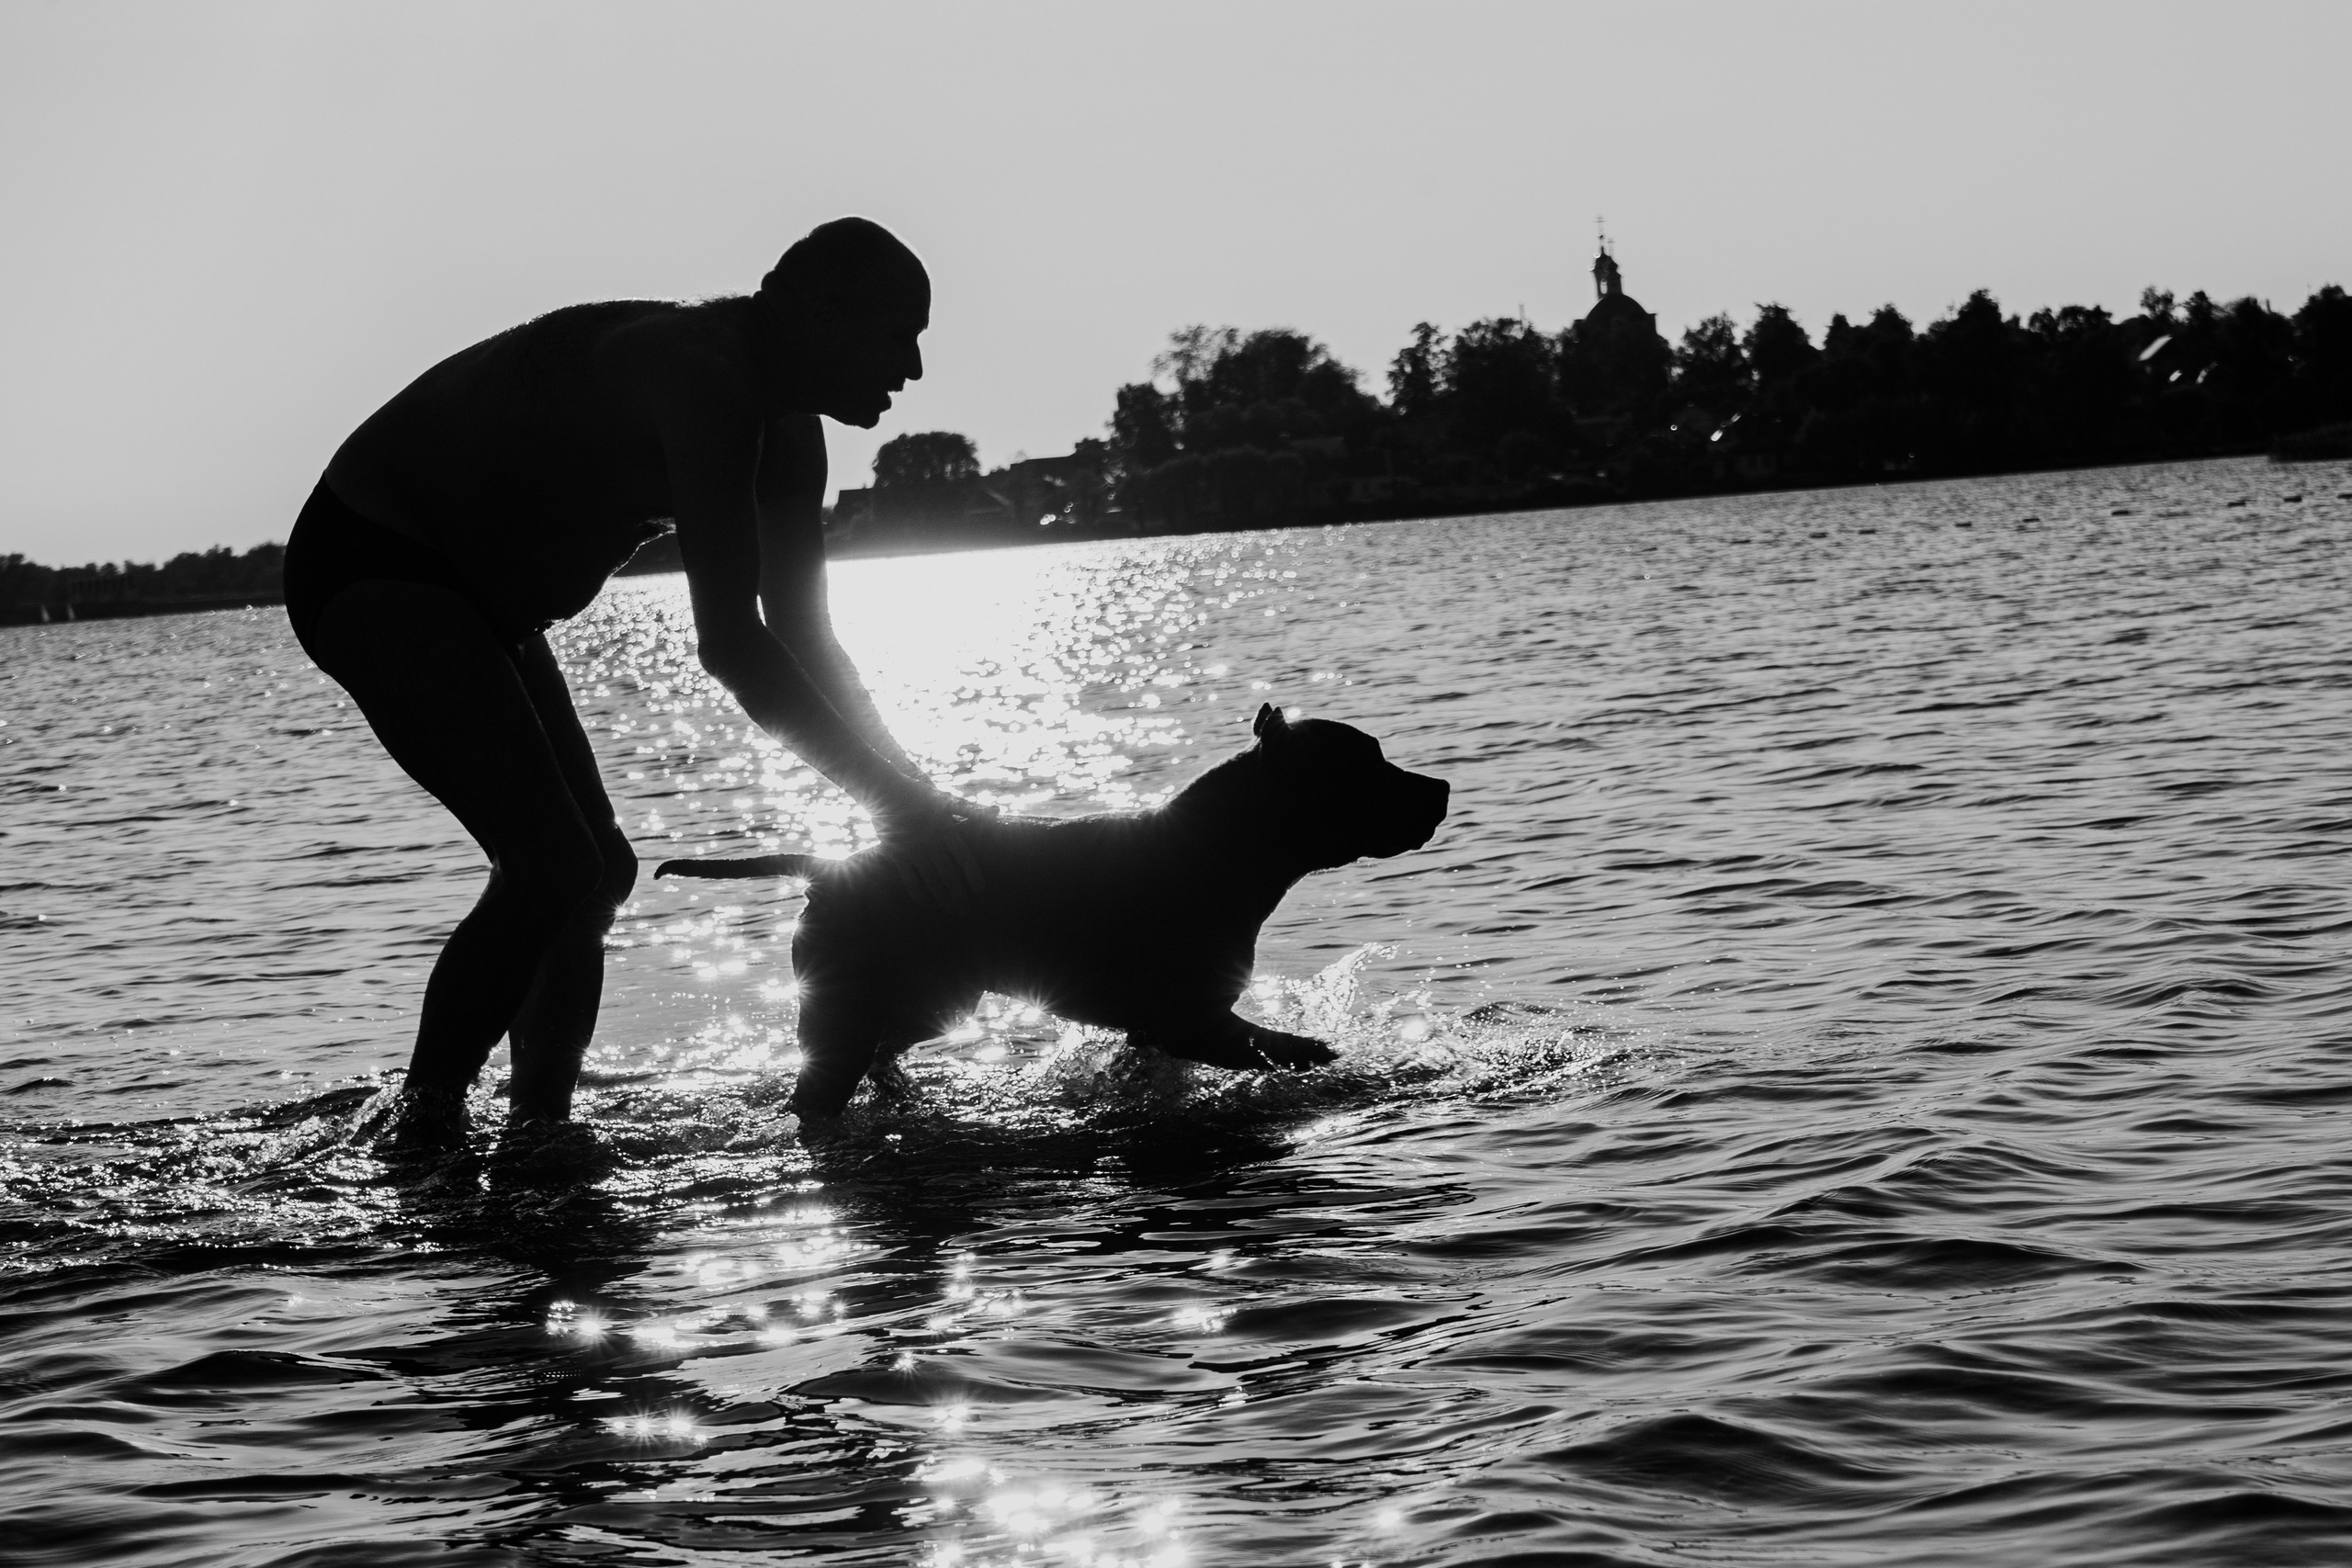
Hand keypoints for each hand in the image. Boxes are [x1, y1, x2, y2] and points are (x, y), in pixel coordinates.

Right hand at [872, 792, 985, 909]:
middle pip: (948, 875)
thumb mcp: (946, 801)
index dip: (972, 875)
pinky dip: (919, 893)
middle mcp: (931, 844)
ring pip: (930, 881)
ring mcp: (913, 851)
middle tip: (967, 912)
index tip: (979, 891)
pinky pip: (909, 879)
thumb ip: (971, 810)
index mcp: (946, 830)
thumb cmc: (919, 795)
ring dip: (942, 898)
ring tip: (951, 911)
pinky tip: (927, 903)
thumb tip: (997, 812)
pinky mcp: (897, 855)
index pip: (964, 858)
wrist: (885, 792)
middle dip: (959, 895)